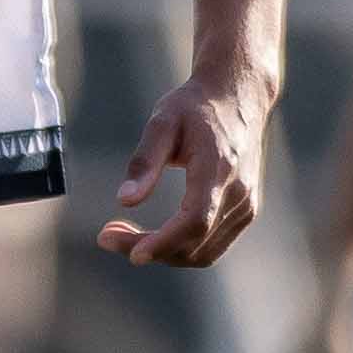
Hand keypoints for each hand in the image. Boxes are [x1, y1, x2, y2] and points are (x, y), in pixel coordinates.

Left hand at [96, 68, 268, 267]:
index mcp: (218, 169)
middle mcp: (238, 193)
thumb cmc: (196, 107)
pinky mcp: (244, 212)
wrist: (239, 98)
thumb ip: (144, 161)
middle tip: (107, 237)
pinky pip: (211, 246)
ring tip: (123, 237)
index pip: (194, 220)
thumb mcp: (162, 122)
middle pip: (194, 243)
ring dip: (162, 254)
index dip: (164, 242)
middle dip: (149, 249)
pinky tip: (153, 236)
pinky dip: (180, 249)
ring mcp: (245, 206)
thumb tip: (125, 200)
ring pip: (203, 253)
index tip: (132, 254)